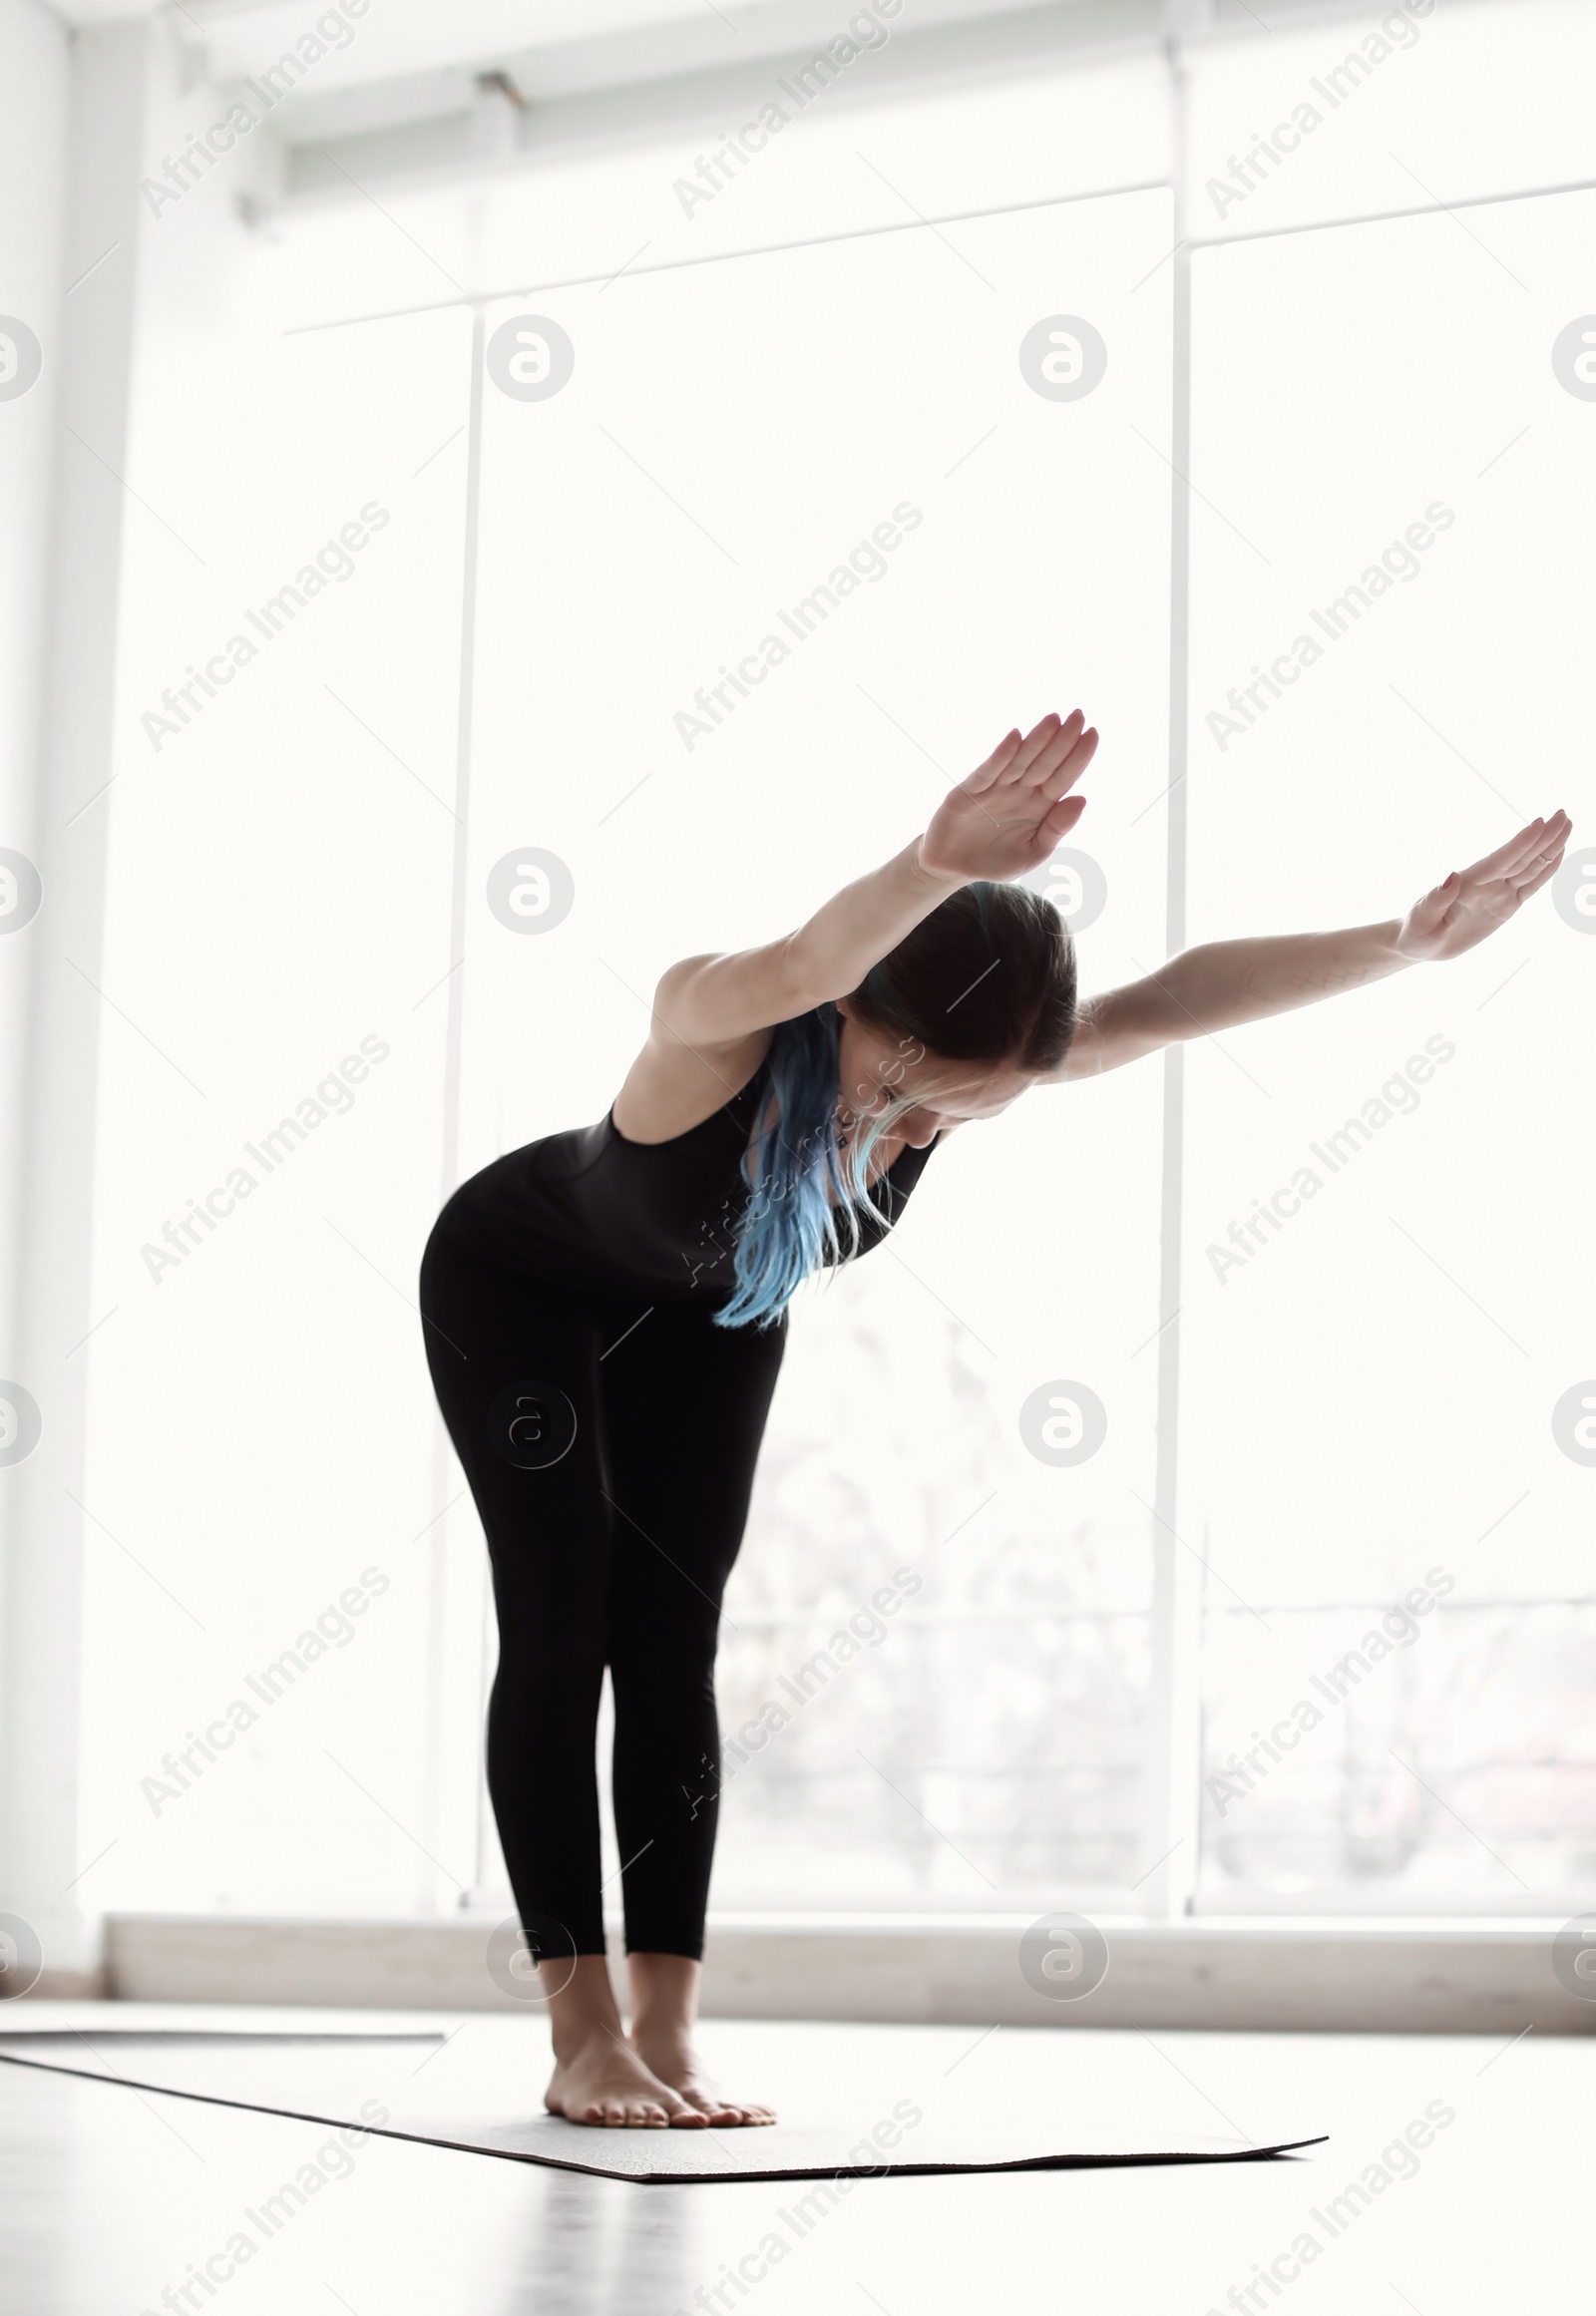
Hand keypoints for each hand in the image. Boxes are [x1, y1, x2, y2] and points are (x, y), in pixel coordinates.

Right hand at [917, 711, 1098, 884]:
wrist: (953, 868)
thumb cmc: (996, 860)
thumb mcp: (1032, 853)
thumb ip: (1056, 828)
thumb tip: (1082, 798)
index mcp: (1040, 805)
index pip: (1064, 776)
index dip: (1078, 756)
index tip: (1093, 734)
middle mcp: (1020, 791)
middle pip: (1046, 762)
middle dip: (1063, 739)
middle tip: (1078, 715)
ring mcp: (995, 788)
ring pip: (1020, 761)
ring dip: (1037, 740)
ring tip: (1053, 720)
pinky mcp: (970, 791)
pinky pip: (988, 771)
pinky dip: (1001, 755)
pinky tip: (1015, 737)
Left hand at [1396, 812, 1572, 960]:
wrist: (1419, 943)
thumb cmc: (1416, 931)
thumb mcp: (1421, 920)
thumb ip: (1435, 900)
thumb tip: (1451, 877)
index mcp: (1468, 883)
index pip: (1499, 861)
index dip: (1519, 844)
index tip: (1539, 823)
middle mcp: (1486, 882)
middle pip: (1520, 857)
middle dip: (1543, 837)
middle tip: (1563, 814)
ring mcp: (1497, 891)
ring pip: (1529, 866)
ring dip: (1549, 847)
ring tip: (1566, 824)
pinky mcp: (1505, 904)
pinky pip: (1530, 885)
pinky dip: (1545, 869)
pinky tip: (1557, 853)